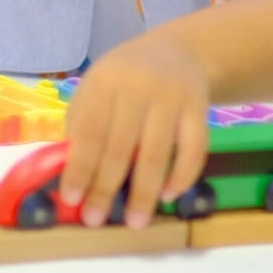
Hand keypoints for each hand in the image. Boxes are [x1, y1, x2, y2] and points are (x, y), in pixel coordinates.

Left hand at [59, 34, 209, 228]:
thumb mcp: (98, 88)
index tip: (73, 200)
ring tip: (136, 221)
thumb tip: (75, 181)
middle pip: (121, 146)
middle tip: (97, 219)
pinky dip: (184, 174)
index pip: (90, 131)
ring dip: (145, 192)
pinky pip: (194, 146)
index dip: (80, 168)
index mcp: (106, 80)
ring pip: (156, 151)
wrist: (179, 51)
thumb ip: (83, 125)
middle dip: (107, 188)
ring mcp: (173, 95)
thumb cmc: (126, 79)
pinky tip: (170, 195)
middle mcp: (140, 85)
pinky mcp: (199, 105)